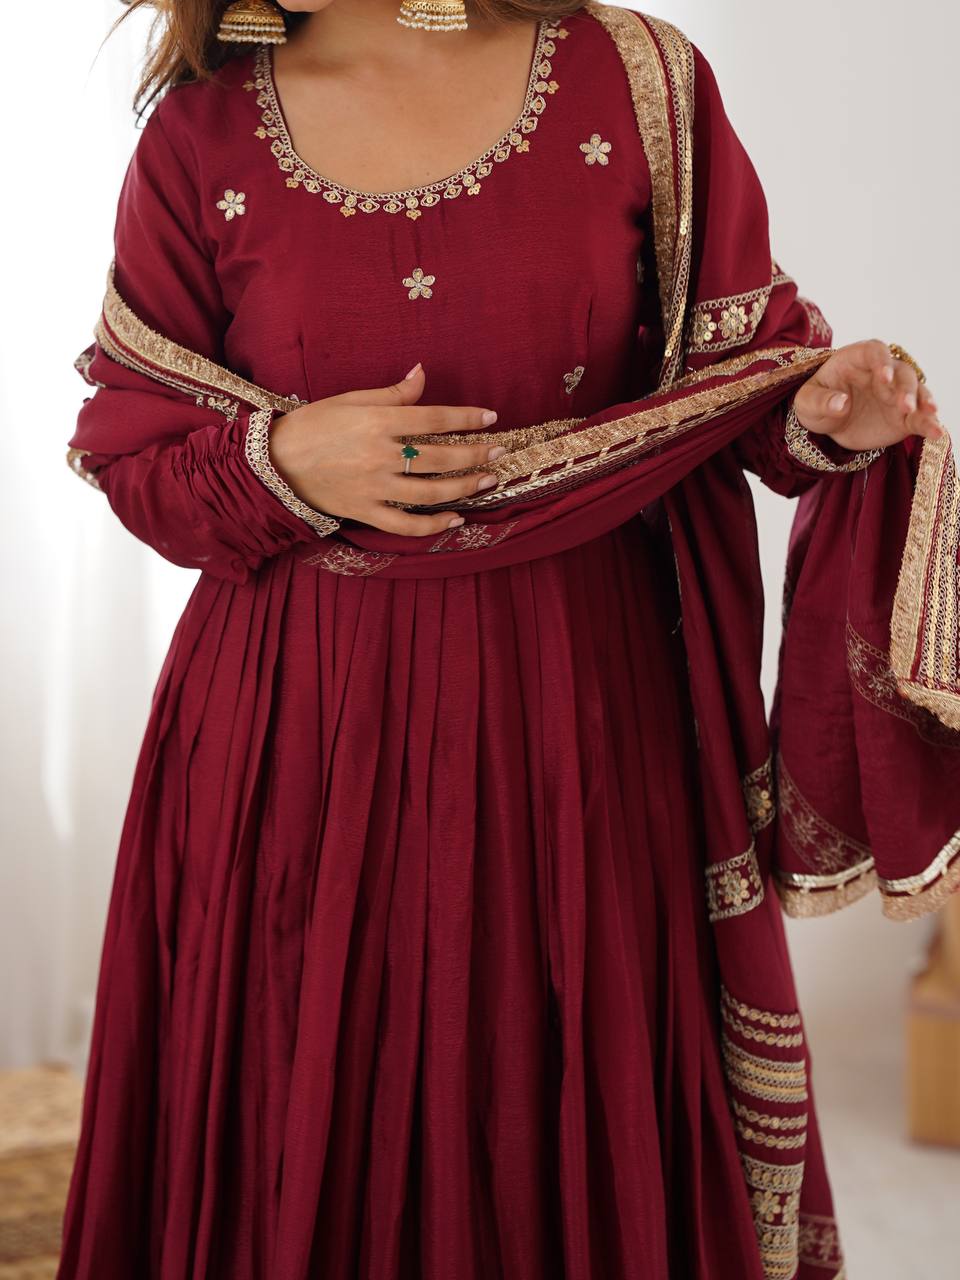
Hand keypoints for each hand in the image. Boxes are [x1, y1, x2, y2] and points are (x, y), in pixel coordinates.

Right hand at [267, 363, 504, 535]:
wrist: (275, 463)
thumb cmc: (313, 425)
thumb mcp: (351, 400)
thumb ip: (393, 393)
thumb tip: (422, 373)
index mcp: (378, 422)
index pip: (435, 419)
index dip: (467, 419)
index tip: (491, 418)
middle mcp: (381, 456)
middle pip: (441, 458)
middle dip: (476, 454)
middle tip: (499, 452)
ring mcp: (375, 488)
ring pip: (431, 493)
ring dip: (465, 487)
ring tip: (488, 480)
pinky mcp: (366, 512)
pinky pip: (407, 525)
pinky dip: (433, 526)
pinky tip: (455, 519)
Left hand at [793, 340, 944, 451]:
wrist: (828, 423)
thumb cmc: (816, 402)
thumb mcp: (806, 402)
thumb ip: (820, 400)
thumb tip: (841, 403)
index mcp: (858, 358)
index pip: (875, 351)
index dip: (882, 361)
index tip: (885, 376)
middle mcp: (884, 372)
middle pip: (902, 373)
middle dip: (905, 388)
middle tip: (905, 405)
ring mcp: (897, 393)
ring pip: (917, 392)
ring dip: (924, 402)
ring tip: (930, 414)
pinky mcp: (904, 416)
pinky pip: (920, 418)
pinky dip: (930, 424)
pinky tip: (937, 432)